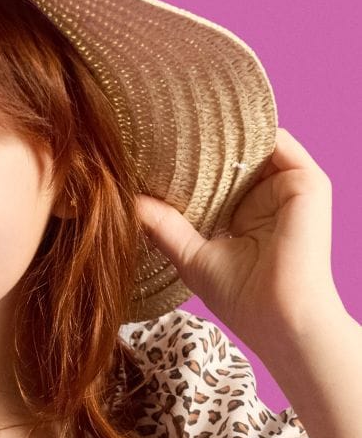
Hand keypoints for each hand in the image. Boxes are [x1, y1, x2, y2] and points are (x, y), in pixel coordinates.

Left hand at [135, 128, 345, 357]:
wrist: (278, 316)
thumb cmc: (240, 297)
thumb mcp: (192, 256)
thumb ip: (164, 226)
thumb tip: (130, 203)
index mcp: (245, 217)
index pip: (217, 180)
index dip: (189, 169)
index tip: (154, 155)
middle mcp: (269, 200)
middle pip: (235, 160)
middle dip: (203, 147)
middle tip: (163, 130)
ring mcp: (290, 189)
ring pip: (255, 148)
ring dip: (225, 135)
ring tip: (186, 121)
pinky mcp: (307, 182)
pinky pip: (279, 143)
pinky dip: (252, 133)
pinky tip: (219, 128)